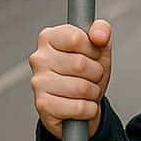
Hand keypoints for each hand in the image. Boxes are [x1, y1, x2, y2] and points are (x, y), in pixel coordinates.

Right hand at [29, 19, 112, 139]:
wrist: (81, 103)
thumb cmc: (88, 72)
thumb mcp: (99, 47)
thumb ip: (101, 30)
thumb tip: (99, 34)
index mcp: (49, 37)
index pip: (76, 38)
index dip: (92, 49)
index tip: (92, 55)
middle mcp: (39, 58)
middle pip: (80, 64)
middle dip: (96, 73)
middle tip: (91, 76)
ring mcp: (38, 82)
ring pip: (81, 88)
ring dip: (93, 92)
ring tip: (87, 91)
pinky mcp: (43, 105)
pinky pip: (79, 107)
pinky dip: (89, 109)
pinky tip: (82, 105)